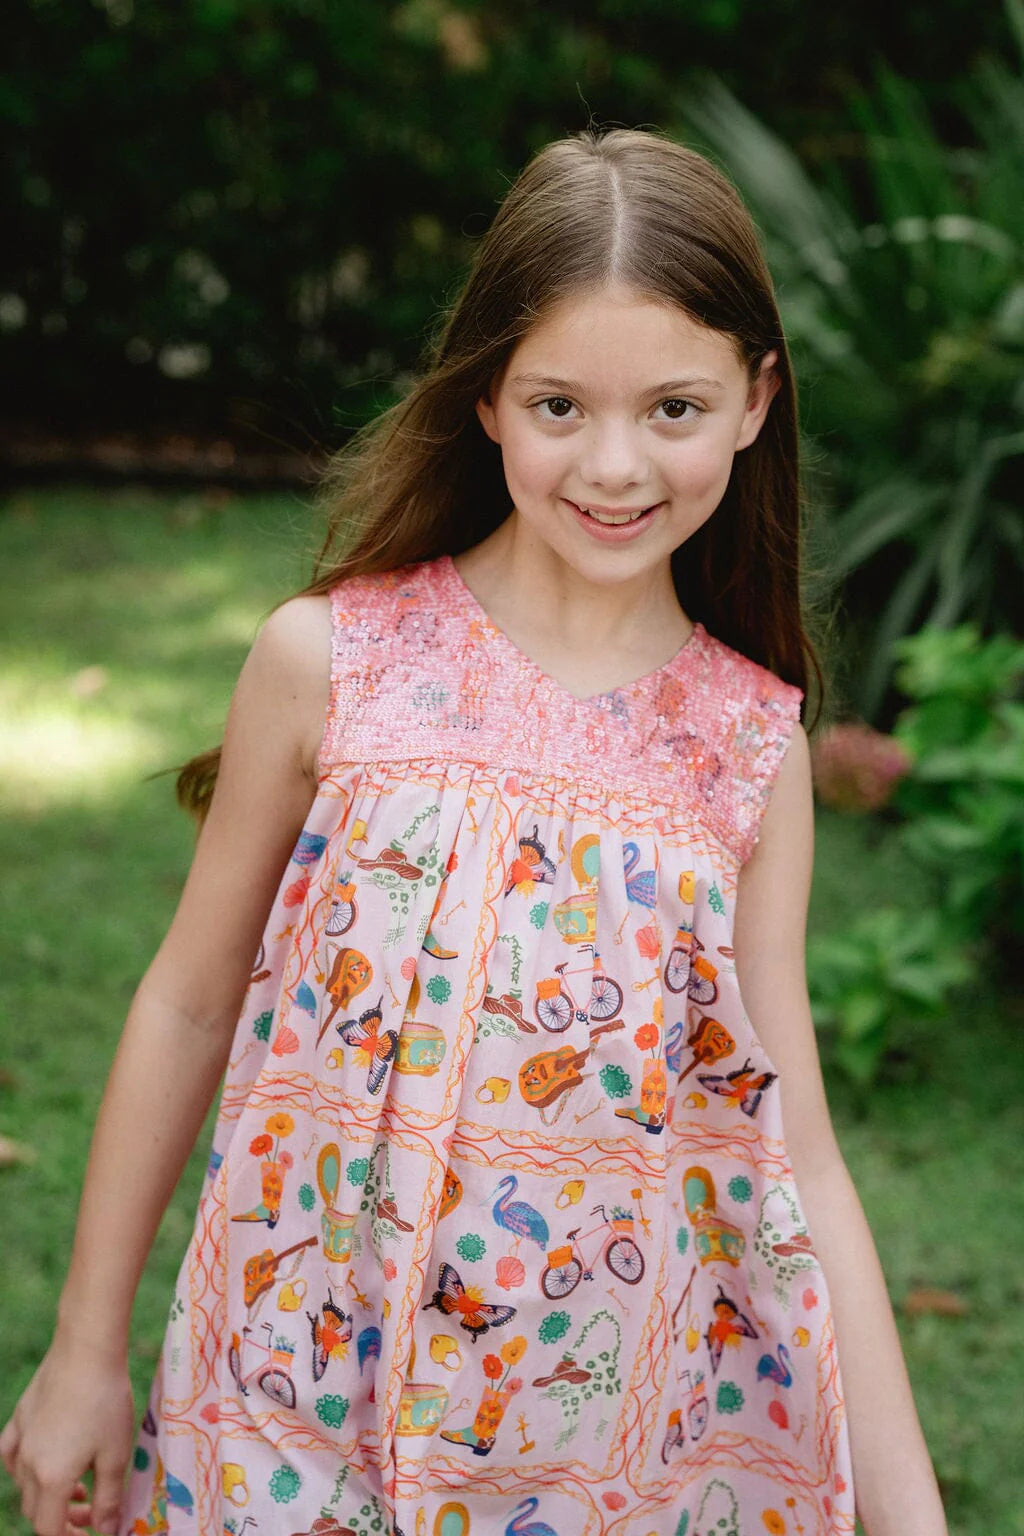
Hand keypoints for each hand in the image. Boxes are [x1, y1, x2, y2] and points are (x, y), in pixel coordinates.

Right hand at [0, 1335, 135, 1535]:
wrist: (87, 1350)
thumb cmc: (107, 1401)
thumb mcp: (116, 1454)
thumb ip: (109, 1498)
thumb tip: (107, 1530)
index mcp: (52, 1478)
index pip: (49, 1528)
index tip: (91, 1530)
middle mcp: (29, 1464)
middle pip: (36, 1510)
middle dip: (62, 1517)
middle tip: (91, 1506)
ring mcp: (21, 1439)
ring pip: (24, 1484)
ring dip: (47, 1494)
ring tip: (77, 1484)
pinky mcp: (20, 1417)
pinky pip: (11, 1454)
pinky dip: (23, 1467)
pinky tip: (40, 1460)